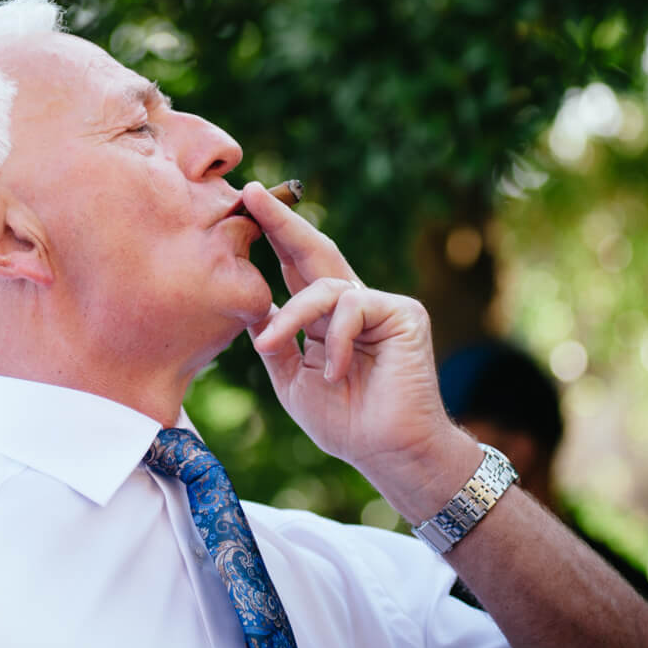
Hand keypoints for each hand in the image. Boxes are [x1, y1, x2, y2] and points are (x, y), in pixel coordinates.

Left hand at [240, 182, 472, 513]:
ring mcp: (380, 306)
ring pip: (325, 286)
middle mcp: (353, 305)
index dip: (272, 239)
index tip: (245, 207)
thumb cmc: (345, 423)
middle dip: (281, 223)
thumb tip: (248, 306)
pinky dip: (336, 339)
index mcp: (326, 319)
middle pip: (313, 253)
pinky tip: (336, 371)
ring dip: (293, 316)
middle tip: (252, 194)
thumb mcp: (292, 380)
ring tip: (275, 345)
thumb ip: (275, 341)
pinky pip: (353, 307)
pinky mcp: (402, 313)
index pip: (295, 270)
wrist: (387, 452)